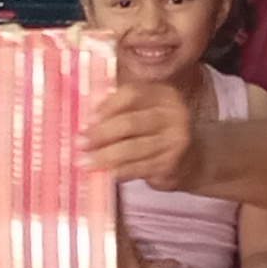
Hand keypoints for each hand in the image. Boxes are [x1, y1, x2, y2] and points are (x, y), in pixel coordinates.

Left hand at [83, 80, 199, 189]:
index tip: (88, 118)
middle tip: (80, 143)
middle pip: (131, 122)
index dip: (108, 105)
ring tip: (85, 162)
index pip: (132, 94)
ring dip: (105, 156)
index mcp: (162, 94)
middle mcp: (173, 114)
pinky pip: (139, 167)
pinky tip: (105, 173)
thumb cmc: (153, 132)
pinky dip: (119, 171)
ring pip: (133, 148)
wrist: (187, 159)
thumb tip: (84, 119)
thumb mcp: (143, 112)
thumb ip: (120, 110)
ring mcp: (175, 140)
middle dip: (102, 133)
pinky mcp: (171, 163)